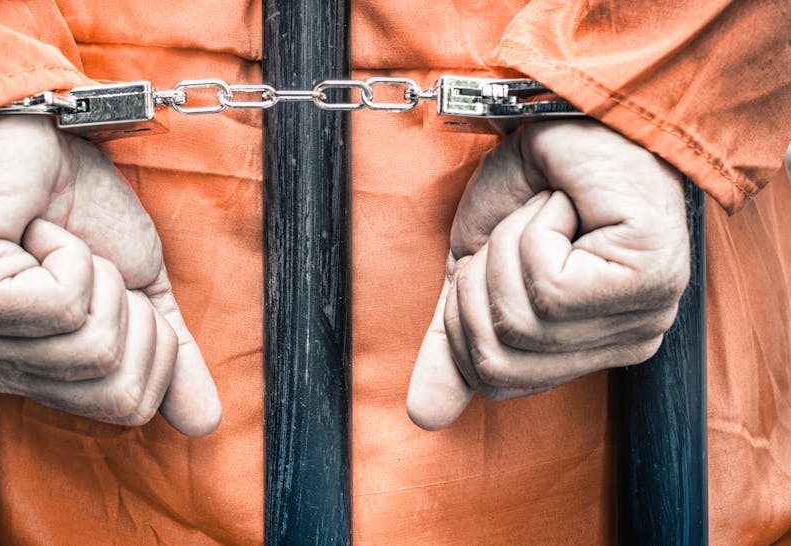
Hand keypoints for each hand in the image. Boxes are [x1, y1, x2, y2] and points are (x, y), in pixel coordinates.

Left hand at [0, 115, 220, 435]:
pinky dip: (71, 253)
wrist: (35, 133)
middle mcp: (1, 370)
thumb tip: (206, 422)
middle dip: (132, 314)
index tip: (122, 289)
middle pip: (116, 391)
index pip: (128, 407)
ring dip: (99, 276)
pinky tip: (35, 231)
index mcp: (41, 374)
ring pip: (93, 346)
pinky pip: (63, 303)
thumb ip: (171, 353)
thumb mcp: (143, 287)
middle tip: (93, 267)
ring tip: (60, 245)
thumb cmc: (80, 207)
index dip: (154, 346)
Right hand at [407, 120, 688, 429]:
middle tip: (513, 233)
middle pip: (501, 360)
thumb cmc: (531, 186)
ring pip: (523, 319)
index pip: (496, 381)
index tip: (479, 267)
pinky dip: (535, 230)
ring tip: (544, 212)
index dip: (462, 322)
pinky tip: (565, 206)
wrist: (571, 115)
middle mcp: (622, 344)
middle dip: (479, 285)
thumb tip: (421, 415)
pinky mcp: (646, 281)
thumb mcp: (473, 270)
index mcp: (585, 349)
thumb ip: (452, 339)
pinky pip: (550, 286)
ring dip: (509, 247)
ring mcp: (641, 317)